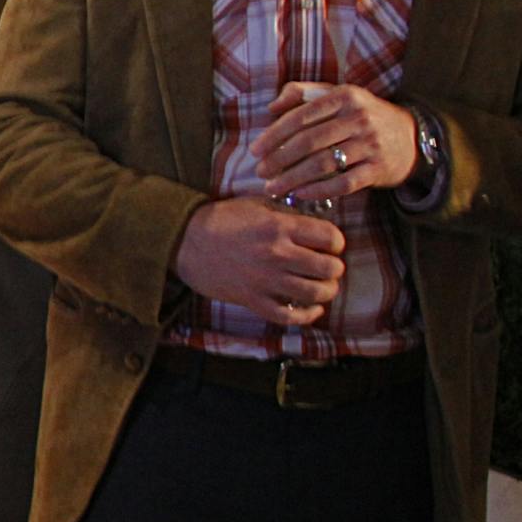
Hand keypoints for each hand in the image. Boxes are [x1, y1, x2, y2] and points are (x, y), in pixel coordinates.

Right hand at [173, 196, 344, 326]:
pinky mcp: (253, 300)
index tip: (330, 245)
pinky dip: (307, 315)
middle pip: (329, 268)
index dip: (336, 242)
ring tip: (323, 286)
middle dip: (334, 267)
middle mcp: (277, 254)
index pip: (330, 237)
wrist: (185, 241)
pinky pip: (289, 316)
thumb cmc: (220, 220)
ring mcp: (265, 280)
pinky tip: (312, 309)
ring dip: (326, 291)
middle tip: (328, 266)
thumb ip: (287, 214)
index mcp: (279, 227)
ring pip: (315, 293)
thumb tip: (314, 224)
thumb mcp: (256, 205)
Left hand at [250, 82, 418, 202]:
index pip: (301, 116)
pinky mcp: (378, 169)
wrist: (410, 137)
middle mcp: (359, 118)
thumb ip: (302, 93)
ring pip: (323, 164)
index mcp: (344, 96)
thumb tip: (272, 107)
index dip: (274, 135)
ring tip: (273, 187)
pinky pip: (343, 183)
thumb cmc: (362, 115)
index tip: (255, 150)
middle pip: (309, 142)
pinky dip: (318, 190)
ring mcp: (370, 144)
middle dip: (279, 159)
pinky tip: (300, 194)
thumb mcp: (338, 94)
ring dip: (293, 178)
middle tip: (260, 171)